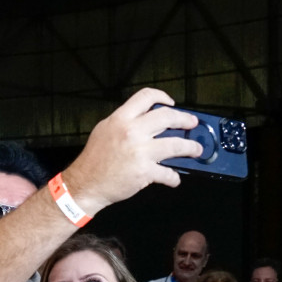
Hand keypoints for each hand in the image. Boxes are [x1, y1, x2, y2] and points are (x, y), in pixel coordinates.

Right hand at [60, 88, 202, 212]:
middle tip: (192, 123)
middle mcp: (131, 131)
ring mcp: (140, 151)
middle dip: (185, 119)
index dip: (163, 97)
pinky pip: (167, 173)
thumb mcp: (105, 131)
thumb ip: (125, 122)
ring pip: (175, 144)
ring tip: (196, 149)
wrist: (85, 184)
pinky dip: (173, 177)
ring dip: (190, 147)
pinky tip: (174, 178)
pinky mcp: (145, 171)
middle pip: (167, 117)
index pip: (146, 97)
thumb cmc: (95, 160)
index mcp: (121, 119)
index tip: (172, 104)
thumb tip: (147, 121)